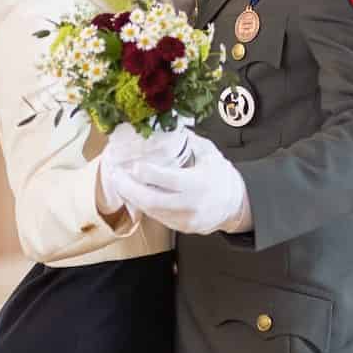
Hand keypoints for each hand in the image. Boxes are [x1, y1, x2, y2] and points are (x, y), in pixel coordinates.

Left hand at [116, 135, 249, 237]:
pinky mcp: (181, 228)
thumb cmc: (222, 177)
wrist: (236, 205)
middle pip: (151, 200)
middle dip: (129, 188)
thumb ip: (190, 140)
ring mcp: (185, 219)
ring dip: (133, 198)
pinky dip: (144, 206)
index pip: (167, 180)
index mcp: (198, 183)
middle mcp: (190, 204)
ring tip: (120, 184)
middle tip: (115, 176)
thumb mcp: (210, 153)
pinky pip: (158, 218)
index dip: (147, 173)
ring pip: (152, 211)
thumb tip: (170, 124)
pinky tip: (135, 195)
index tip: (133, 165)